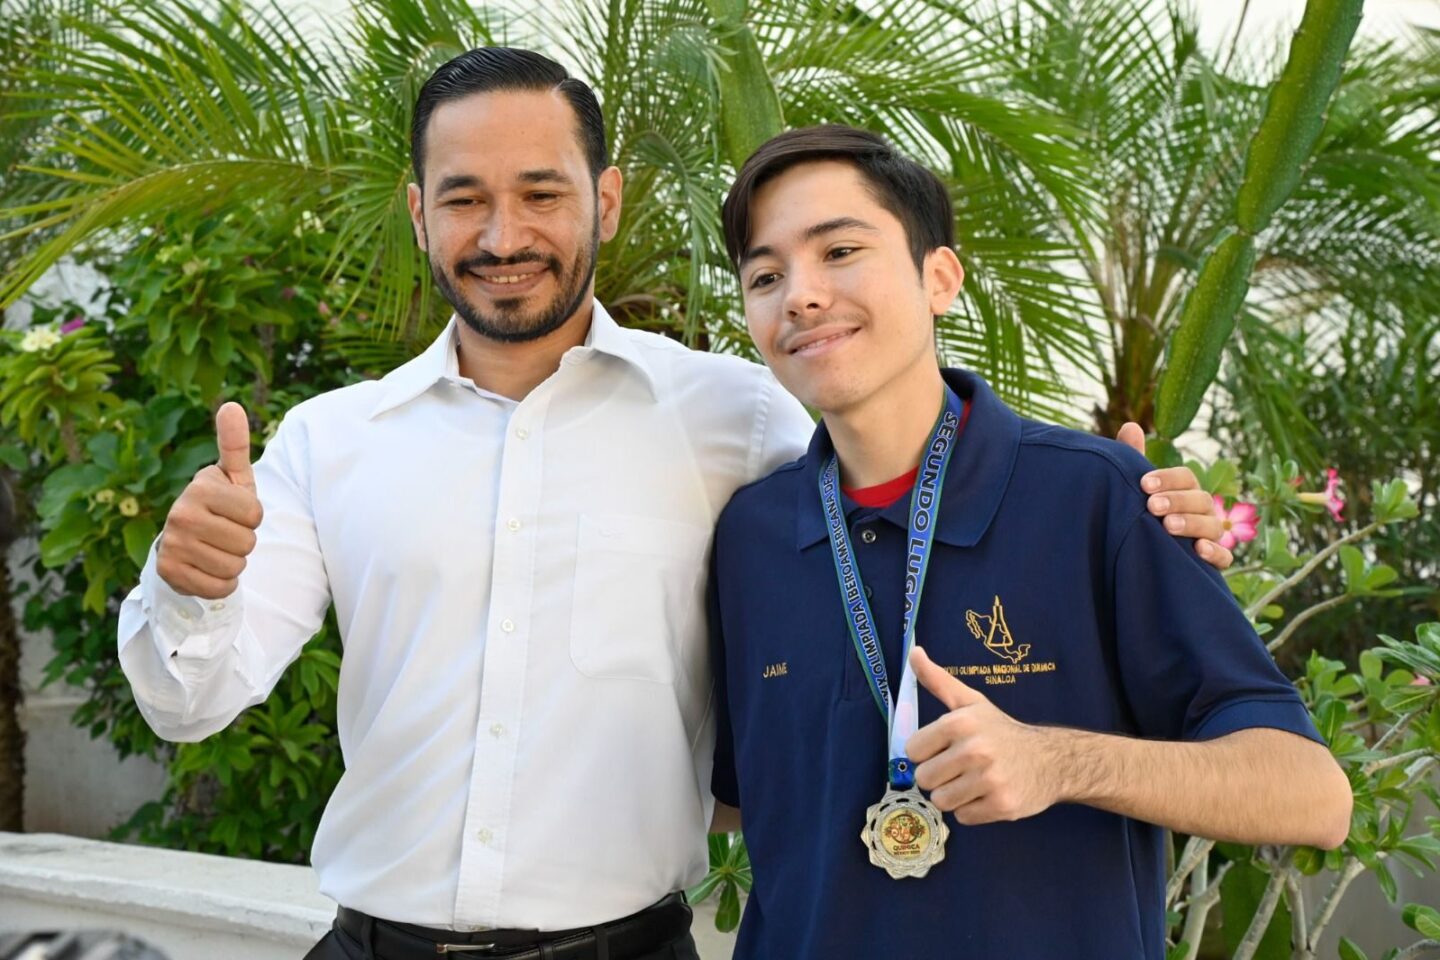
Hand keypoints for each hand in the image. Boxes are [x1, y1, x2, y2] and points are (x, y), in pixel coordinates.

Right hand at [156, 402, 262, 598]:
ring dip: (233, 563)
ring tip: (215, 549)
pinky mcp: (169, 573)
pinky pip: (220, 588)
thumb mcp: (231, 477)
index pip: (255, 514)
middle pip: (247, 543)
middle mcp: (180, 513)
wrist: (186, 542)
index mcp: (200, 487)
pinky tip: (206, 569)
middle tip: (224, 533)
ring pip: (234, 567)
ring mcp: (172, 544)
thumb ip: (235, 444)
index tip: (235, 512)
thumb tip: (231, 405)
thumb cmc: (220, 506)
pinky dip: (221, 584)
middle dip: (244, 542)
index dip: (253, 517)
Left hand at [904, 646, 1063, 824]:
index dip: (926, 752)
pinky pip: (963, 817)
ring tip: (972, 781)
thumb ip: (937, 680)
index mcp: (960, 723)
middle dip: (938, 776)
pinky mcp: (1002, 806)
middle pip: (924, 779)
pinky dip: (972, 810)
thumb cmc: (1000, 730)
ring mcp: (990, 780)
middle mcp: (975, 750)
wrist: (1050, 760)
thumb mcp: (970, 702)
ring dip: (953, 795)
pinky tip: (987, 794)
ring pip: (941, 801)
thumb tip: (913, 652)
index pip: (913, 750)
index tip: (943, 748)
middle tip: (958, 768)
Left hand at [1115, 422, 1231, 569]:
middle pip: (1201, 499)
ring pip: (1212, 526)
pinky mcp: (1211, 563)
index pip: (1186, 478)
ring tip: (1167, 526)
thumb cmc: (1138, 515)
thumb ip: (1133, 459)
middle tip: (1152, 506)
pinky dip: (1215, 553)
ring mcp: (1209, 536)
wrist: (1138, 556)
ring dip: (1191, 524)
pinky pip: (1225, 557)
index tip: (1144, 485)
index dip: (1168, 478)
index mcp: (1184, 490)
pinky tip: (1198, 550)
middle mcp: (1201, 511)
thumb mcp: (1134, 489)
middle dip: (1177, 501)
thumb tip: (1131, 425)